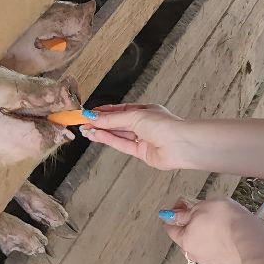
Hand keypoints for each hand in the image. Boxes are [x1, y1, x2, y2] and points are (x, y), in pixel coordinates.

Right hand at [77, 103, 200, 170]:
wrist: (180, 144)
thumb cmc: (164, 124)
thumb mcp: (134, 116)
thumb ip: (113, 119)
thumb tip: (94, 116)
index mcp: (144, 111)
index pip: (120, 110)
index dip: (104, 112)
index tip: (88, 113)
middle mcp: (143, 124)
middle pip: (117, 123)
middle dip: (100, 123)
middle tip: (83, 123)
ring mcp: (142, 139)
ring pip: (118, 135)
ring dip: (102, 132)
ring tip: (86, 130)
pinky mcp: (141, 153)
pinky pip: (122, 145)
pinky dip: (109, 140)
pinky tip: (97, 136)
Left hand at [160, 198, 263, 263]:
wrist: (253, 242)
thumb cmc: (227, 220)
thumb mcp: (203, 207)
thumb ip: (186, 213)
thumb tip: (171, 216)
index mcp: (185, 240)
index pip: (171, 228)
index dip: (175, 213)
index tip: (184, 204)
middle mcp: (195, 255)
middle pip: (187, 239)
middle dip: (192, 227)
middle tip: (204, 214)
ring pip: (204, 249)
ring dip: (207, 239)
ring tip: (222, 227)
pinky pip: (220, 256)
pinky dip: (222, 248)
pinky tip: (232, 240)